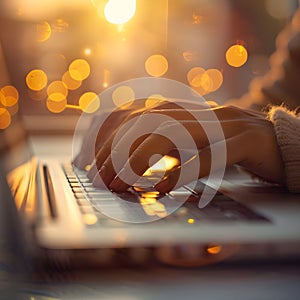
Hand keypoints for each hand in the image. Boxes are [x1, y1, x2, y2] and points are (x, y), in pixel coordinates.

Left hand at [74, 103, 283, 192]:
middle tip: (101, 178)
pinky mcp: (246, 140)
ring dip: (140, 159)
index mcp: (188, 113)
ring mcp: (224, 124)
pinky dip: (184, 170)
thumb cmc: (235, 149)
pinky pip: (212, 154)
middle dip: (118, 150)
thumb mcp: (196, 147)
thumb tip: (145, 175)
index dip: (112, 135)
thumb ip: (172, 153)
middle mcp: (201, 113)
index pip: (139, 116)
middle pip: (149, 122)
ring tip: (121, 184)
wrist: (281, 143)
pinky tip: (164, 188)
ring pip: (173, 132)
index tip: (92, 160)